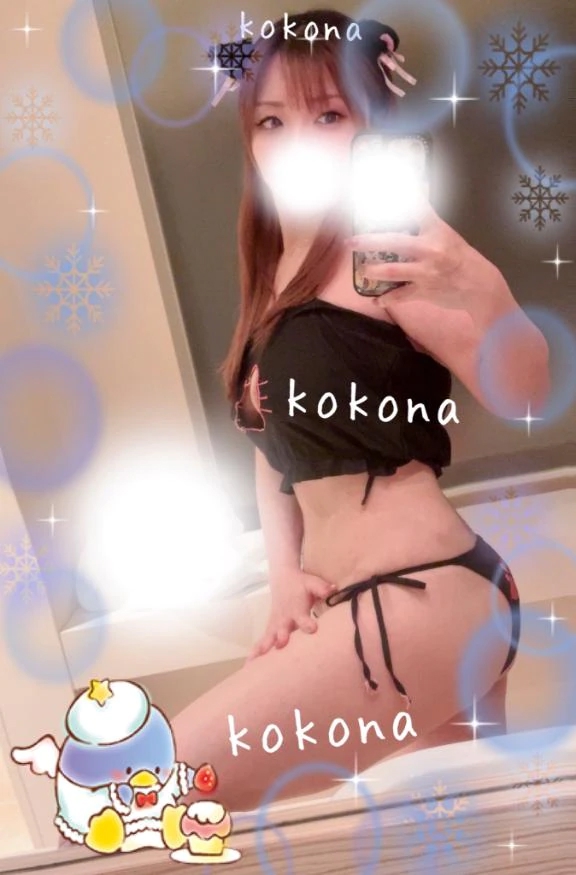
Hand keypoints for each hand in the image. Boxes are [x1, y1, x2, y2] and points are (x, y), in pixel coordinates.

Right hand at [245, 569, 335, 662]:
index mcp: (297, 609)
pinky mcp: (270, 628)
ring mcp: (275, 624)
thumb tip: (333, 589)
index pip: (302, 617)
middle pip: (282, 630)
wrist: (283, 578)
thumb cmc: (301, 584)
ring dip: (262, 649)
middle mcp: (285, 618)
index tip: (312, 628)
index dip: (307, 623)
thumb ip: (322, 588)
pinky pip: (262, 641)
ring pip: (268, 638)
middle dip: (281, 638)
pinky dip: (256, 651)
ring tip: (254, 664)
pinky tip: (249, 665)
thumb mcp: (313, 583)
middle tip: (280, 646)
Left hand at [345, 200, 511, 318]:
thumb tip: (412, 201)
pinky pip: (401, 296)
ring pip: (394, 271)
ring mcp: (425, 272)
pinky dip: (387, 299)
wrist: (479, 286)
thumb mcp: (447, 236)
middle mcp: (429, 249)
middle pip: (395, 242)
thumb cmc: (462, 258)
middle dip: (369, 241)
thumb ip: (426, 224)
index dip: (400, 197)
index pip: (417, 208)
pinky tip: (376, 300)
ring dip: (375, 271)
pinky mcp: (424, 291)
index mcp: (436, 231)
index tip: (382, 187)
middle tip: (351, 241)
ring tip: (364, 270)